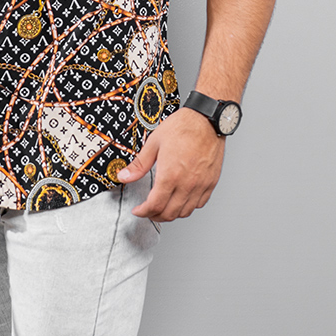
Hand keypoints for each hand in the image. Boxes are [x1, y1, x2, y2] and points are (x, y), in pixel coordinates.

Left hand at [117, 107, 223, 221]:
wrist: (206, 119)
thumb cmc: (183, 127)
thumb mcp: (154, 143)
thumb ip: (139, 164)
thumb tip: (124, 176)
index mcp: (170, 175)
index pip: (154, 205)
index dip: (143, 212)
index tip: (138, 210)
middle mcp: (186, 184)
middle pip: (169, 213)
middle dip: (155, 216)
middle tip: (148, 211)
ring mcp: (200, 185)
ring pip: (185, 212)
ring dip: (171, 214)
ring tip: (163, 208)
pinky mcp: (211, 182)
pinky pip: (200, 203)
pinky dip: (188, 207)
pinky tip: (182, 200)